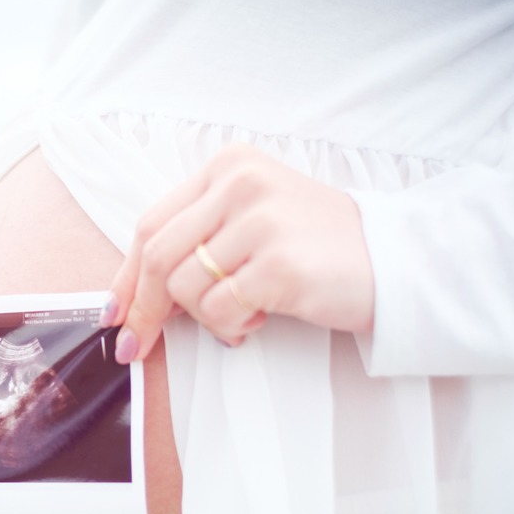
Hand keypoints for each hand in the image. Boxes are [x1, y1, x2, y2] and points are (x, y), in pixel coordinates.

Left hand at [104, 144, 374, 361]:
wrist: (398, 261)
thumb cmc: (318, 249)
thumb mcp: (253, 221)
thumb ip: (199, 239)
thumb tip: (135, 297)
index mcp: (228, 167)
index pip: (153, 223)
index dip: (128, 276)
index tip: (115, 314)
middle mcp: (241, 183)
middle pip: (159, 255)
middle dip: (144, 309)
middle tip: (139, 346)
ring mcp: (262, 221)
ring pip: (185, 287)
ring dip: (205, 319)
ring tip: (243, 315)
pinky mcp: (280, 263)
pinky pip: (218, 311)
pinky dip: (230, 328)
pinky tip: (260, 321)